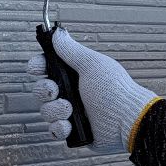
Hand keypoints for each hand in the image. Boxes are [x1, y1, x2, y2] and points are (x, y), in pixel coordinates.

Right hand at [26, 26, 159, 154]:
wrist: (127, 121)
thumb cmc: (115, 91)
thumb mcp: (92, 65)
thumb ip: (70, 50)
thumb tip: (58, 34)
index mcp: (75, 74)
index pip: (47, 67)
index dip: (39, 66)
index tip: (38, 68)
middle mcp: (71, 91)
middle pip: (41, 89)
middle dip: (45, 90)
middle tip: (55, 91)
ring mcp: (71, 112)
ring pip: (46, 110)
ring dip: (55, 110)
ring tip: (70, 109)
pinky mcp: (73, 130)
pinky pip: (54, 130)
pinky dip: (59, 127)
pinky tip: (70, 124)